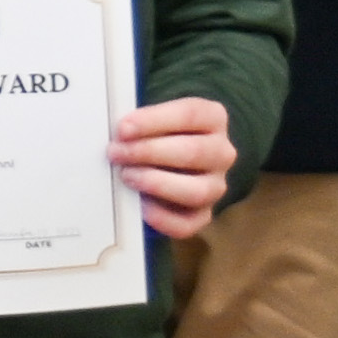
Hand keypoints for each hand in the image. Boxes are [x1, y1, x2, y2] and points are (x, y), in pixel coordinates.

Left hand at [111, 93, 240, 239]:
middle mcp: (221, 152)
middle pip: (194, 152)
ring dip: (157, 183)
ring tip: (127, 176)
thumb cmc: (155, 136)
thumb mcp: (152, 121)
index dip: (155, 121)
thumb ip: (139, 124)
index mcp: (212, 118)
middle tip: (116, 153)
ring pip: (197, 190)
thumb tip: (116, 134)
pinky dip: (162, 218)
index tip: (123, 129)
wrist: (165, 164)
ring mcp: (215, 186)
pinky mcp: (203, 215)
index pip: (191, 114)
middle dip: (149, 152)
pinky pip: (188, 223)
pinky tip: (140, 207)